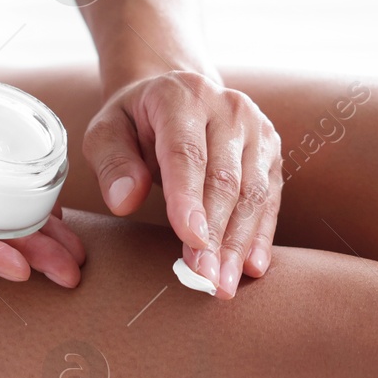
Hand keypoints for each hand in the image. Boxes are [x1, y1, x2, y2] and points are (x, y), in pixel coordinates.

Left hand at [84, 70, 281, 297]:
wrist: (176, 93)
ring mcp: (256, 129)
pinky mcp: (271, 152)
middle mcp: (228, 108)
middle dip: (215, 234)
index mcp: (183, 96)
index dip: (189, 199)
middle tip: (204, 279)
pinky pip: (270, 198)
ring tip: (224, 284)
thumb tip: (124, 201)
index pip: (188, 153)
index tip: (190, 240)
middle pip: (225, 179)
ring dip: (239, 243)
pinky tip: (252, 266)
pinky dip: (262, 235)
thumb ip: (112, 162)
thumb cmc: (136, 121)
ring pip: (253, 193)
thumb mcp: (107, 131)